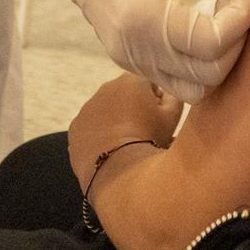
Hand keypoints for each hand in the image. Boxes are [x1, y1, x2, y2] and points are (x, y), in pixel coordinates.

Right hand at [0, 0, 249, 100]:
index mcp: (143, 17)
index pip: (212, 42)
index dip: (245, 16)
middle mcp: (136, 50)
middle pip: (210, 74)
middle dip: (240, 38)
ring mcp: (133, 62)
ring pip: (197, 88)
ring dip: (224, 56)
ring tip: (227, 12)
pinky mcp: (134, 63)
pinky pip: (180, 81)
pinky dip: (205, 61)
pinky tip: (208, 22)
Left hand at [68, 74, 184, 176]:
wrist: (117, 169)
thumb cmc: (149, 138)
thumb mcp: (173, 116)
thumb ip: (173, 96)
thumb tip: (166, 91)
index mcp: (131, 80)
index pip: (148, 81)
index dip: (156, 98)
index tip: (158, 115)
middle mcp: (106, 87)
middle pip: (125, 93)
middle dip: (134, 106)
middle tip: (144, 129)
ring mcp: (88, 107)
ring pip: (106, 109)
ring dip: (115, 119)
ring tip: (125, 141)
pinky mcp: (75, 126)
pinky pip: (91, 125)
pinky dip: (99, 132)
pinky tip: (109, 148)